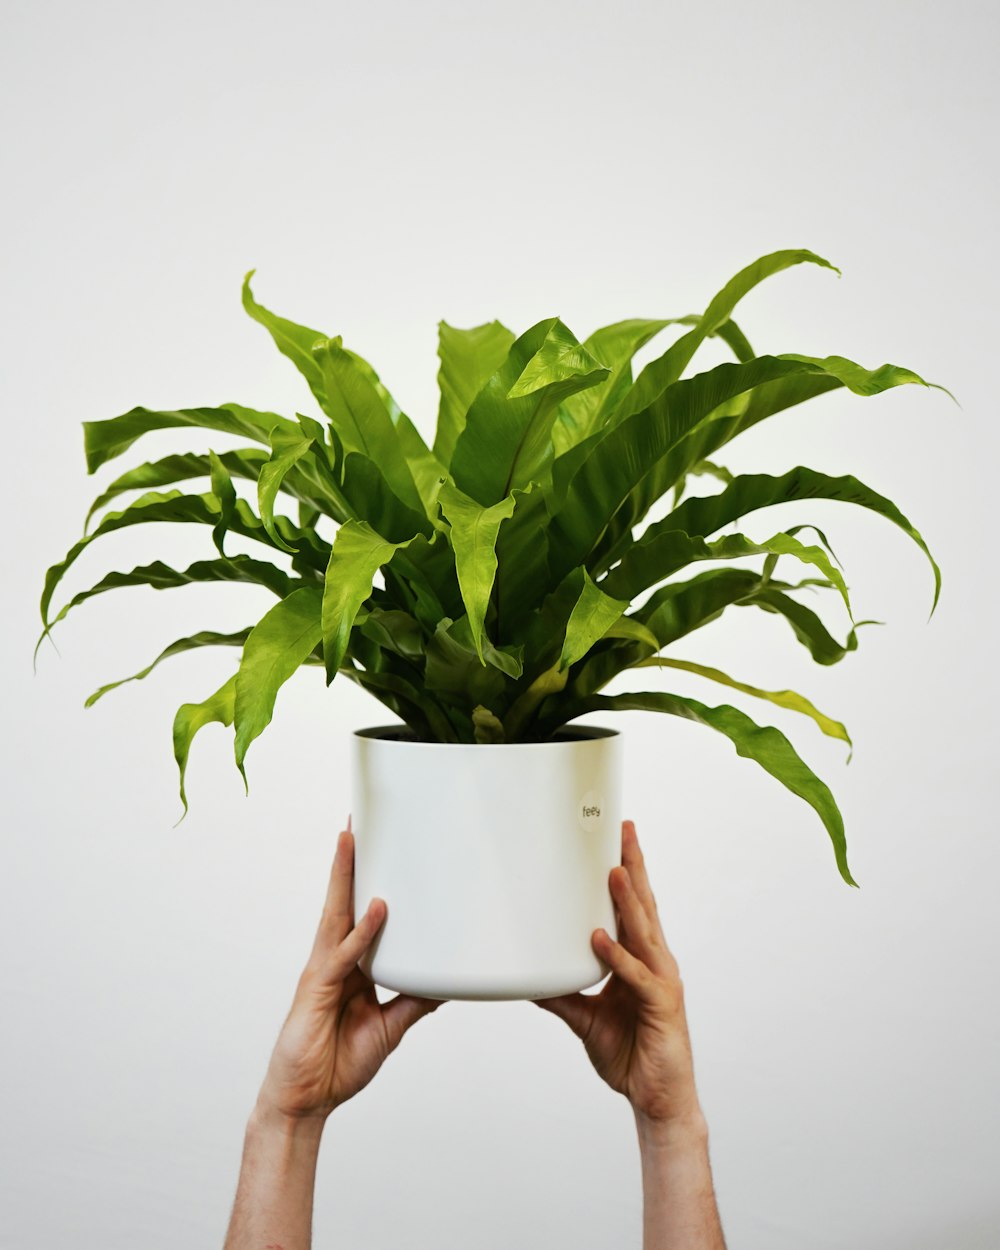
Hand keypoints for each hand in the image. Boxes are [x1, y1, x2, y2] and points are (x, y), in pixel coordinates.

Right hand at [255, 824, 444, 1127]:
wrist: (306, 1102)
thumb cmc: (337, 1063)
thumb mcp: (390, 1027)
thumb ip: (415, 1001)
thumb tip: (448, 983)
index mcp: (351, 965)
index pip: (360, 912)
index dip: (367, 880)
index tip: (379, 847)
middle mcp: (335, 960)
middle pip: (343, 900)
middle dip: (350, 861)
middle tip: (359, 820)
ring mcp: (324, 972)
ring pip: (337, 914)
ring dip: (345, 875)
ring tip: (352, 838)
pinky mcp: (318, 990)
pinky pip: (344, 956)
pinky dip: (362, 932)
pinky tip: (379, 908)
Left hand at [533, 820, 701, 1128]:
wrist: (656, 1099)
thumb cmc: (632, 1055)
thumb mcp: (586, 1019)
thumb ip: (563, 995)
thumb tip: (530, 979)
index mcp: (641, 961)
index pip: (633, 908)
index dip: (627, 874)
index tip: (615, 841)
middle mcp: (655, 964)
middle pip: (644, 906)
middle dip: (633, 867)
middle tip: (623, 831)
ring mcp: (661, 982)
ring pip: (642, 932)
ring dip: (627, 901)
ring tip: (611, 870)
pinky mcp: (661, 1006)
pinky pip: (635, 976)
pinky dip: (618, 956)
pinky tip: (600, 939)